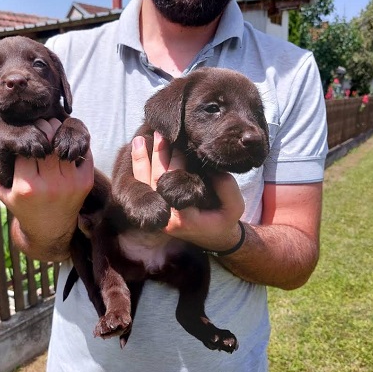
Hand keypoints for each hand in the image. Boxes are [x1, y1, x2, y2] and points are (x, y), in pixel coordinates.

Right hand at [0, 118, 94, 259]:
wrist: (50, 230)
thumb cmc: (22, 204)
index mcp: (26, 187)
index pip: (24, 146)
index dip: (23, 134)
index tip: (23, 134)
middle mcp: (50, 186)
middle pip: (46, 139)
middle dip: (40, 127)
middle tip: (38, 127)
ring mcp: (70, 183)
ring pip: (63, 142)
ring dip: (56, 131)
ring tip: (50, 132)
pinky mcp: (85, 181)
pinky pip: (82, 150)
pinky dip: (73, 141)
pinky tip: (64, 142)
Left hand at [131, 132, 244, 251]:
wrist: (216, 238)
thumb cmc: (226, 220)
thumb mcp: (235, 206)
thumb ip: (226, 187)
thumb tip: (211, 166)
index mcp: (183, 218)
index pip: (173, 187)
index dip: (174, 164)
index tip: (178, 144)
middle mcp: (165, 218)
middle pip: (154, 183)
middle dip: (156, 157)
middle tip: (159, 134)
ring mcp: (158, 214)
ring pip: (143, 186)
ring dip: (141, 162)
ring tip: (139, 140)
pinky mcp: (157, 209)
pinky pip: (144, 189)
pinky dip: (140, 171)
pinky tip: (137, 153)